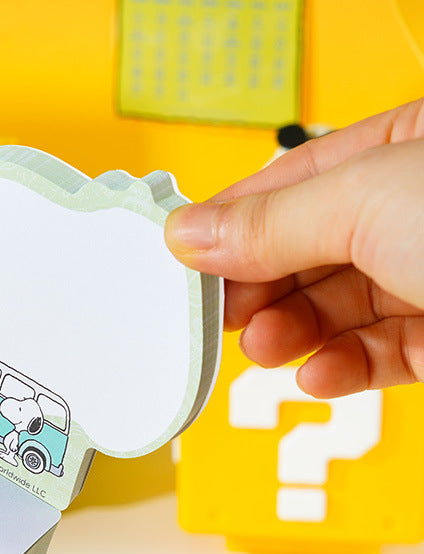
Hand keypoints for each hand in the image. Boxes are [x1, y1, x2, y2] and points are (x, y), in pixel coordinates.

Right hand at [164, 98, 423, 398]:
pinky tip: (314, 373)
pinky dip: (337, 369)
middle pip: (304, 254)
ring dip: (288, 333)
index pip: (291, 184)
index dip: (232, 222)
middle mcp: (409, 213)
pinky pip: (373, 356)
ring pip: (333, 311)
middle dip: (258, 289)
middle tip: (216, 311)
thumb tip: (188, 234)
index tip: (183, 257)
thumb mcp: (367, 201)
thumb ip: (270, 223)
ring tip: (264, 345)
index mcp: (398, 149)